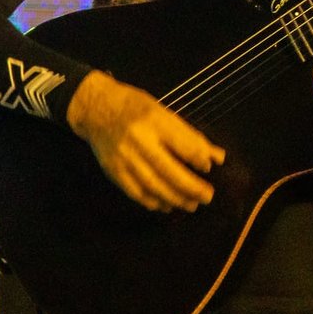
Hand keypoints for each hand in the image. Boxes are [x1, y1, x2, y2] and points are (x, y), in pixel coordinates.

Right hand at [66, 70, 225, 212]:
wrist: (95, 108)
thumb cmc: (135, 107)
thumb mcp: (164, 112)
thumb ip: (190, 136)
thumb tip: (217, 157)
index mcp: (154, 121)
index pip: (183, 145)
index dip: (199, 159)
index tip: (208, 167)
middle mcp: (139, 140)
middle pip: (168, 170)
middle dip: (191, 187)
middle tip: (208, 197)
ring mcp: (124, 158)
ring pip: (153, 185)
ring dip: (175, 199)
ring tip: (191, 205)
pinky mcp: (113, 171)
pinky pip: (135, 192)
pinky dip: (153, 202)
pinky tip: (166, 206)